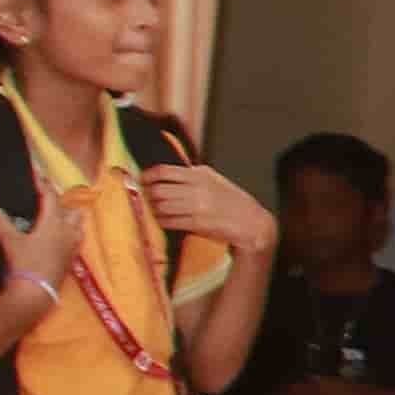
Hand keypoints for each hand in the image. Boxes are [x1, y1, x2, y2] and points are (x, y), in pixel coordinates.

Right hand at [0, 183, 87, 294]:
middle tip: (48, 195)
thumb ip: (0, 221)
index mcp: (53, 222)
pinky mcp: (73, 257)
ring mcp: (73, 244)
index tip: (38, 174)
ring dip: (71, 215)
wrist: (37, 291)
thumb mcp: (11, 241)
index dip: (44, 184)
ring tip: (60, 212)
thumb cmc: (25, 263)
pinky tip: (66, 234)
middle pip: (70, 207)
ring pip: (79, 222)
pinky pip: (79, 237)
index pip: (51, 197)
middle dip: (60, 199)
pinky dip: (74, 230)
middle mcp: (68, 230)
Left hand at [143, 162, 276, 253]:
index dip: (148, 176)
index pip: (164, 171)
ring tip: (154, 210)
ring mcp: (197, 207)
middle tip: (147, 197)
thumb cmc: (234, 201)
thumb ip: (194, 174)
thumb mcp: (216, 180)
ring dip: (153, 210)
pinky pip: (169, 221)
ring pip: (161, 206)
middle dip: (148, 194)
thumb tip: (168, 173)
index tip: (142, 180)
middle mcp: (197, 189)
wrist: (252, 223)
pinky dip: (162, 221)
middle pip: (158, 189)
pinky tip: (163, 221)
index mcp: (201, 175)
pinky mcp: (197, 224)